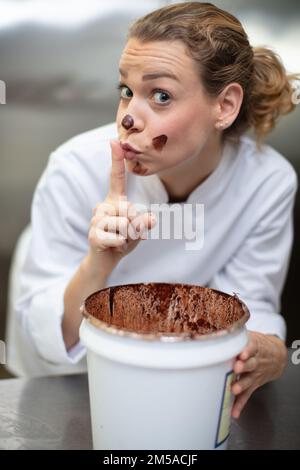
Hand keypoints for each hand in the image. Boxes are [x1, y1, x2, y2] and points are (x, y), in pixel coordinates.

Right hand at [87, 139, 155, 271]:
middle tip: (125, 235)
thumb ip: (143, 223)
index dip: (116, 160)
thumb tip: (150, 219)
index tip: (114, 141)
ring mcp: (97, 219)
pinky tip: (114, 247)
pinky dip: (121, 245)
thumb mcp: (138, 231)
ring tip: (119, 241)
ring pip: (125, 224)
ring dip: (128, 237)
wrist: (105, 260)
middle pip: (130, 210)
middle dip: (135, 227)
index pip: (116, 178)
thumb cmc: (123, 241)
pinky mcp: (93, 234)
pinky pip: (117, 237)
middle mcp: (103, 206)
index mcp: (115, 200)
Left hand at [231, 331, 287, 418]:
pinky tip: (235, 412)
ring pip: (249, 380)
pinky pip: (247, 395)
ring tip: (234, 389)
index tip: (241, 353)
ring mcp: (255, 374)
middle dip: (244, 366)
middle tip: (236, 368)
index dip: (247, 351)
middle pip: (251, 364)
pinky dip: (240, 404)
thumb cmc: (256, 344)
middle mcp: (255, 361)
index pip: (252, 347)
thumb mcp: (250, 335)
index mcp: (254, 347)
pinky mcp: (253, 384)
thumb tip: (216, 332)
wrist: (276, 356)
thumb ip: (236, 335)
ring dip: (241, 385)